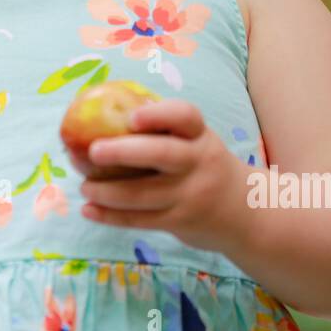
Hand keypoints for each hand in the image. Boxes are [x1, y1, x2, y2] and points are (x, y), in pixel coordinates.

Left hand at [77, 99, 253, 253]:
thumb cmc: (204, 165)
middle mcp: (198, 162)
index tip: (132, 116)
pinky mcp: (181, 222)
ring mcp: (191, 195)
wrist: (247, 213)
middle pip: (162, 153)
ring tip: (84, 187)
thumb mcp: (197, 141)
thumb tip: (104, 108)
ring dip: (108, 192)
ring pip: (144, 194)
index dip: (158, 114)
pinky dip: (111, 216)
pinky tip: (88, 210)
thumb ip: (163, 128)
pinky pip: (141, 219)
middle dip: (123, 151)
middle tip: (93, 150)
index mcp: (200, 135)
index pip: (185, 116)